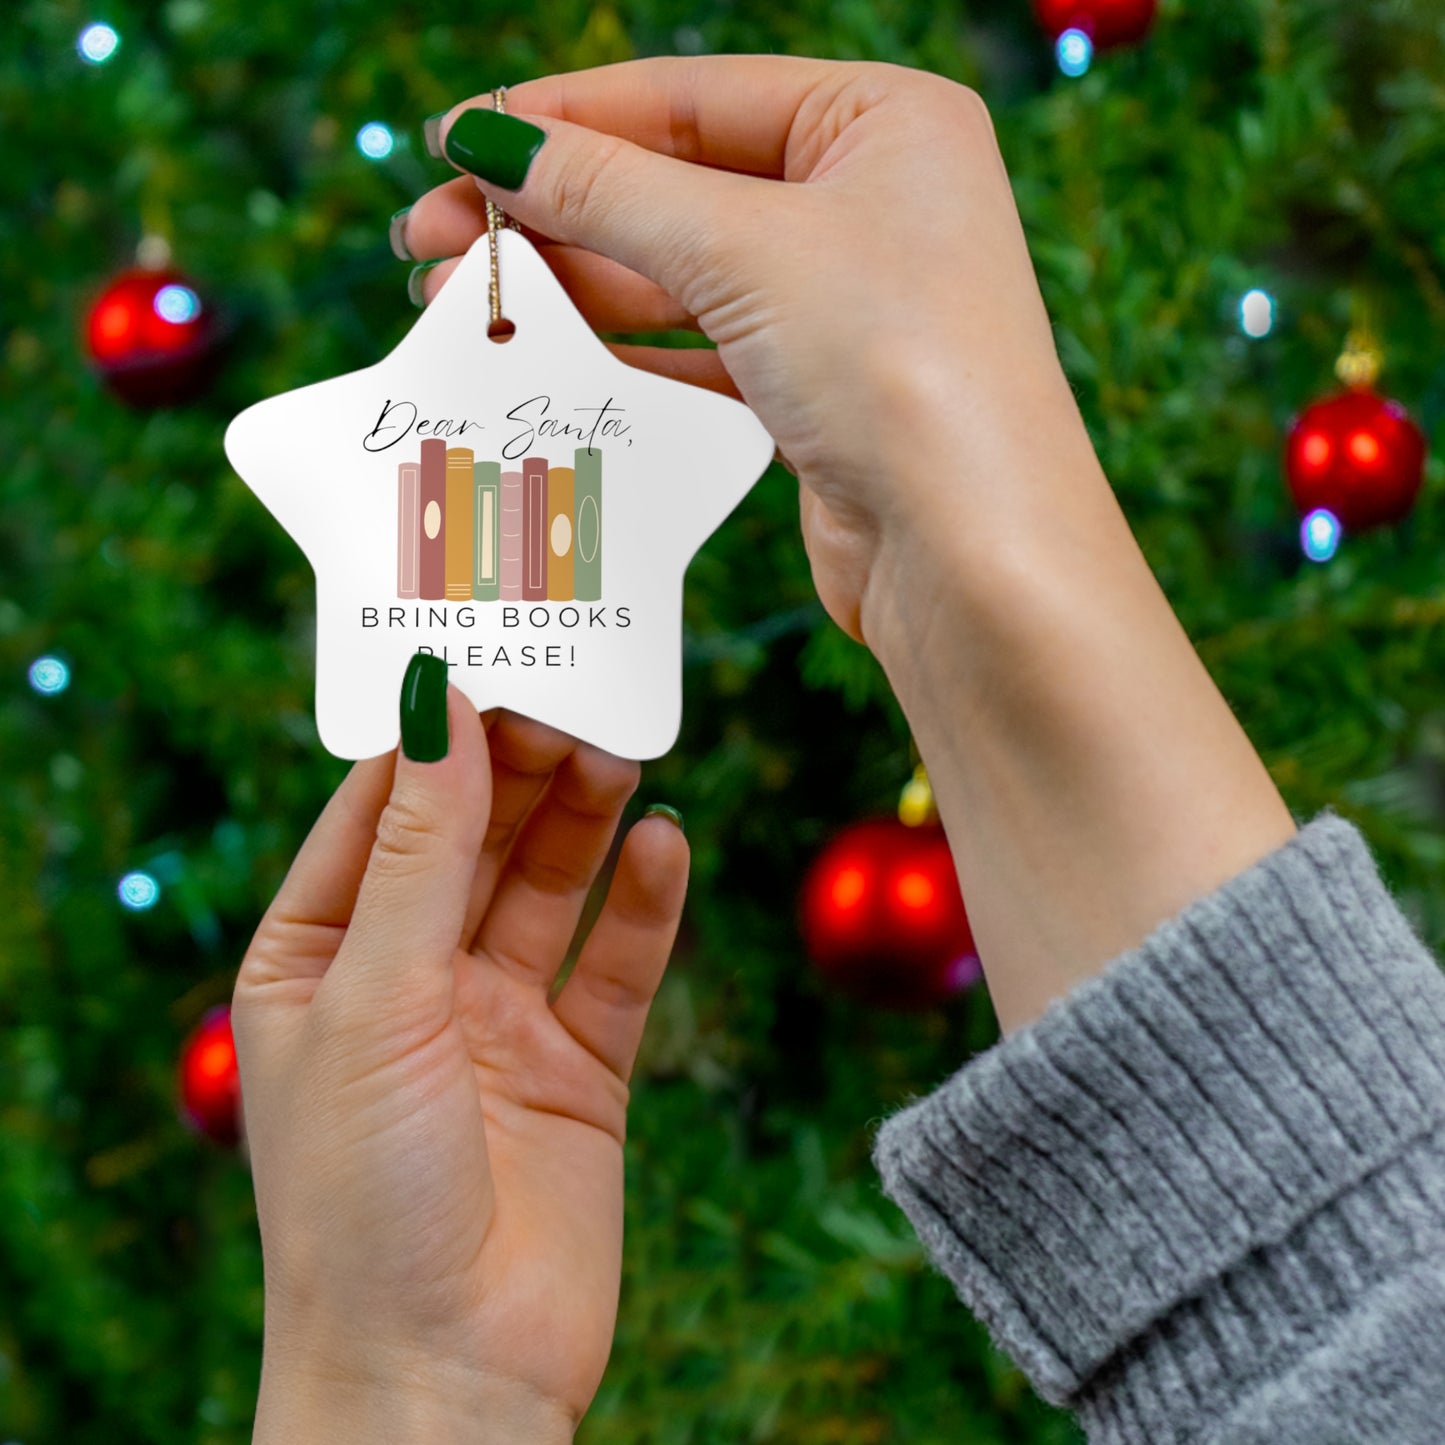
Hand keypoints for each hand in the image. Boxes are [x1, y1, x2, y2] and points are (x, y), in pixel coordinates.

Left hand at [232, 682, 687, 1439]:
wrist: (445, 1378)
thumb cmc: (361, 1199)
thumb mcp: (374, 1000)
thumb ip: (417, 852)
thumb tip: (436, 706)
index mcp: (319, 959)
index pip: (378, 812)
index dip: (431, 736)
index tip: (487, 657)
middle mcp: (408, 980)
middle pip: (473, 838)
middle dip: (520, 768)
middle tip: (576, 695)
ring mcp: (497, 1023)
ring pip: (549, 887)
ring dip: (584, 819)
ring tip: (622, 752)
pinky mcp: (579, 1068)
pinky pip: (616, 965)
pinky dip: (644, 904)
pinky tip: (666, 845)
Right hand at [400, 56, 1090, 645]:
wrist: (972, 556)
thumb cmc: (897, 368)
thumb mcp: (743, 248)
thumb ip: (609, 190)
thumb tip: (490, 141)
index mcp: (882, 121)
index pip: (688, 97)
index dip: (562, 119)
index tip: (454, 141)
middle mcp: (870, 201)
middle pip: (674, 186)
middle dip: (549, 212)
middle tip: (429, 237)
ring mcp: (845, 301)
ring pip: (678, 274)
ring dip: (570, 287)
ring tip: (461, 303)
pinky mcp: (819, 391)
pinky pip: (699, 351)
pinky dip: (621, 354)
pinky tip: (544, 357)